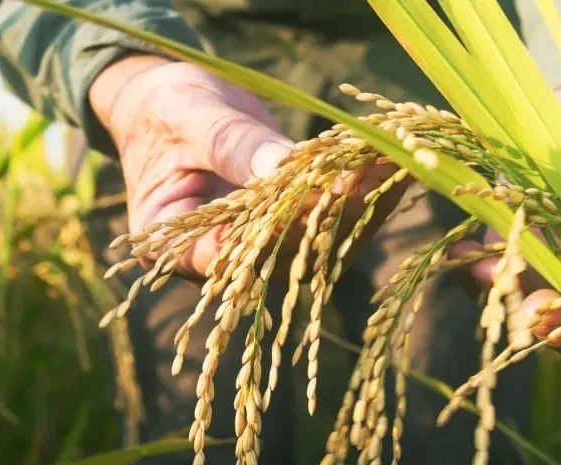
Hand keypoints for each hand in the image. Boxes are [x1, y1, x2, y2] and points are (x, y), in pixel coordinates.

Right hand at [89, 55, 408, 278]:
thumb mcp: (190, 119)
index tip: (316, 196)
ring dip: (359, 205)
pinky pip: (329, 223)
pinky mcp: (290, 230)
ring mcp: (259, 250)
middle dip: (331, 213)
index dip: (273, 231)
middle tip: (371, 171)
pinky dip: (360, 193)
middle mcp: (220, 262)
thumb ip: (232, 146)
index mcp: (174, 246)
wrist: (172, 106)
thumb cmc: (166, 111)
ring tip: (393, 161)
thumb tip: (283, 168)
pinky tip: (389, 162)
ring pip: (317, 246)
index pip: (226, 255)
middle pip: (282, 254)